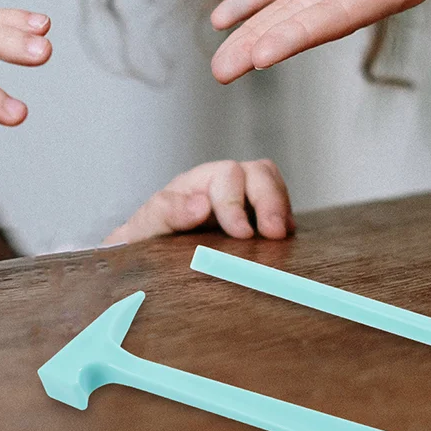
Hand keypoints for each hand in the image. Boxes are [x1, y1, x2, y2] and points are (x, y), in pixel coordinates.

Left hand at [103, 159, 293, 244]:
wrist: (147, 257)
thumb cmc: (146, 238)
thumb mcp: (145, 226)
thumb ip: (166, 212)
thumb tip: (201, 205)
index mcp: (196, 183)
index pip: (226, 175)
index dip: (236, 202)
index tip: (241, 233)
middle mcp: (222, 186)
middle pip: (257, 172)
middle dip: (269, 200)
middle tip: (275, 233)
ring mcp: (242, 200)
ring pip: (271, 183)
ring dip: (281, 205)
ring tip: (282, 234)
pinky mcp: (255, 219)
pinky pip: (279, 206)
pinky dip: (285, 219)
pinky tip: (284, 240)